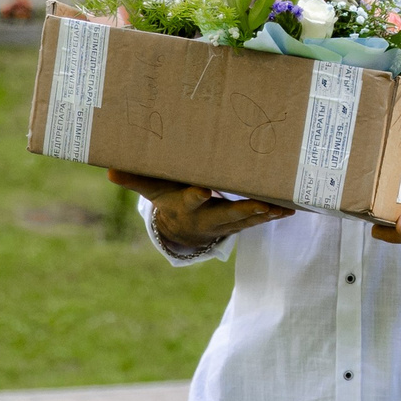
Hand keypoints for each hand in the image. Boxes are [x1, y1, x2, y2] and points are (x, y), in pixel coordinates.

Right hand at [108, 170, 292, 252]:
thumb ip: (135, 179)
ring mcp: (226, 222)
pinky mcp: (241, 222)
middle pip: (227, 215)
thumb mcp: (152, 189)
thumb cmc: (170, 199)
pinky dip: (274, 215)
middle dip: (245, 211)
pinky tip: (292, 208)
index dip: (197, 196)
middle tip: (262, 205)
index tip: (204, 189)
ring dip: (266, 215)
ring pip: (248, 220)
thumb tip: (108, 169)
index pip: (190, 200)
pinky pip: (258, 220)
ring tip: (284, 208)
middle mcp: (207, 217)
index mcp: (185, 206)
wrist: (183, 230)